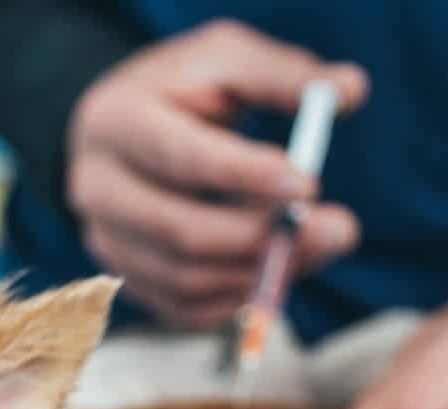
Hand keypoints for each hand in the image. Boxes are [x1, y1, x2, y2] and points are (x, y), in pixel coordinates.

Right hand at [66, 19, 367, 327]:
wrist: (129, 130)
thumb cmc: (184, 89)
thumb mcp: (227, 59)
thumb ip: (284, 74)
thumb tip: (350, 90)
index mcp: (114, 121)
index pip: (180, 157)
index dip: (245, 176)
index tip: (309, 184)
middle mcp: (96, 189)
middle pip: (180, 230)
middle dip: (264, 236)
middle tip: (340, 229)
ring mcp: (106, 241)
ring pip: (187, 279)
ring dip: (260, 271)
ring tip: (317, 244)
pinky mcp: (126, 279)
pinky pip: (186, 310)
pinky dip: (239, 298)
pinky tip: (277, 267)